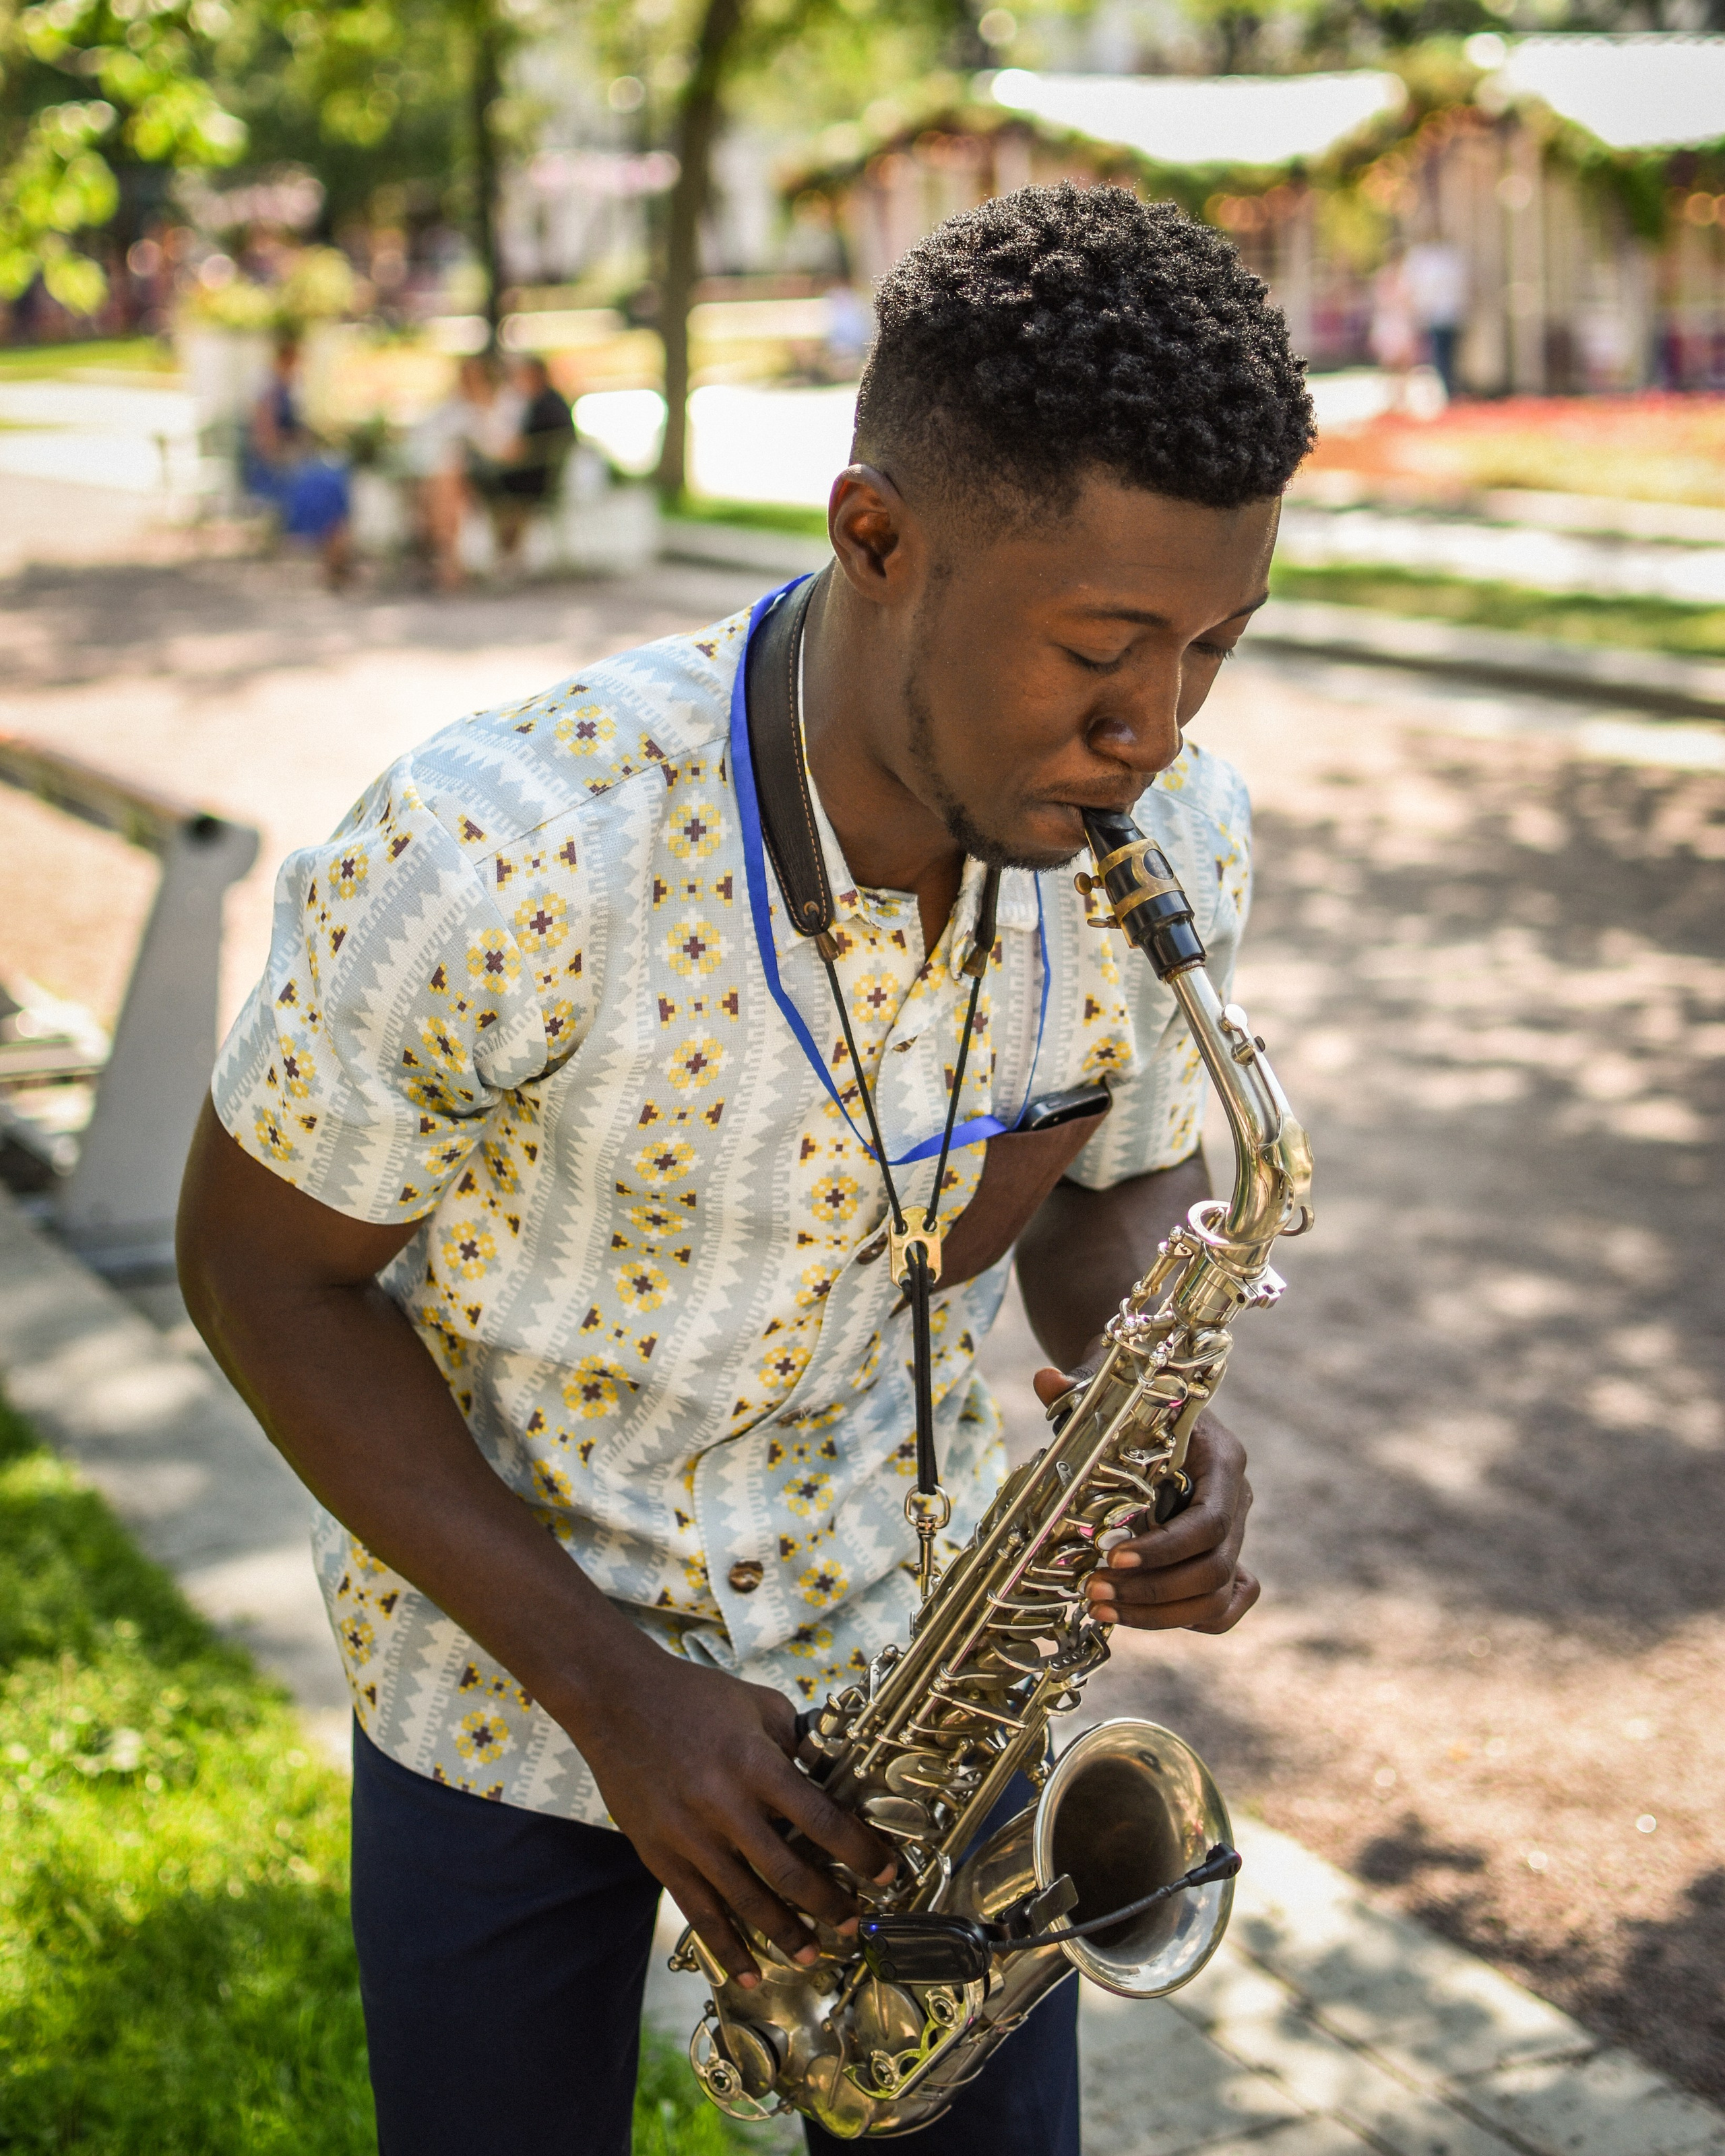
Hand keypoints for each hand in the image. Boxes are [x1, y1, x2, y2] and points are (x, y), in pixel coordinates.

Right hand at [568, 1644, 894, 1989]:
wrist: (615, 1697)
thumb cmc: (691, 1695)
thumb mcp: (756, 1703)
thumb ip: (795, 1739)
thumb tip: (828, 1772)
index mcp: (753, 1762)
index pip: (819, 1818)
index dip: (858, 1850)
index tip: (885, 1871)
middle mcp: (722, 1804)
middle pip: (786, 1870)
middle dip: (827, 1902)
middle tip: (853, 1921)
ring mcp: (688, 1835)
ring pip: (745, 1901)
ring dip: (784, 1933)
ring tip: (812, 1954)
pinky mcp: (659, 1855)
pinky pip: (698, 1911)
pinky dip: (726, 1947)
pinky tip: (748, 1973)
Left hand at [1032, 1371, 1258, 1632]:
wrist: (1149, 1399)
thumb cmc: (1126, 1398)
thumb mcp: (1105, 1391)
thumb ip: (1077, 1392)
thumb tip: (1045, 1382)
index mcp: (1221, 1457)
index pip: (1210, 1522)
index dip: (1165, 1549)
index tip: (1112, 1558)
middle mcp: (1236, 1498)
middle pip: (1215, 1569)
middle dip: (1154, 1590)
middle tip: (1094, 1595)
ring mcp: (1234, 1531)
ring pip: (1217, 1597)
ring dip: (1159, 1614)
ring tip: (1101, 1610)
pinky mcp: (1221, 1555)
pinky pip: (1224, 1604)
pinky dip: (1186, 1618)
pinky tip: (1136, 1614)